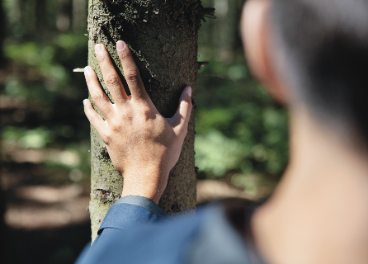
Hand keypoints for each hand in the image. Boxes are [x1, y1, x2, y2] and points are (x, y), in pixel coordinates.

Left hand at [83, 41, 191, 203]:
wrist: (146, 177)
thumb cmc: (165, 154)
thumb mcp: (180, 129)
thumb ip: (185, 107)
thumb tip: (189, 89)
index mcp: (144, 108)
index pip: (133, 76)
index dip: (126, 58)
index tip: (120, 43)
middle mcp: (126, 112)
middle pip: (112, 81)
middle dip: (104, 61)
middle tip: (98, 46)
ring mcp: (113, 123)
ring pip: (98, 97)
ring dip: (91, 81)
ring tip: (86, 69)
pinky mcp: (106, 136)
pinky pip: (94, 118)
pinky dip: (88, 108)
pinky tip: (85, 100)